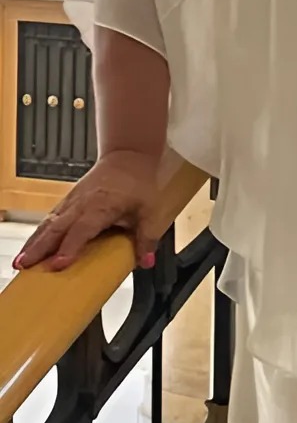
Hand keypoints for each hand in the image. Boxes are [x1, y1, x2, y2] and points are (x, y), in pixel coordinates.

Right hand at [13, 151, 161, 273]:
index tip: (58, 264)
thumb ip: (147, 237)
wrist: (129, 156)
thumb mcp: (150, 210)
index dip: (70, 247)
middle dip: (38, 248)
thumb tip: (145, 261)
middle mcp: (81, 203)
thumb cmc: (138, 182)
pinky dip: (39, 234)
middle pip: (55, 228)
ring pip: (48, 223)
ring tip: (20, 261)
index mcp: (101, 205)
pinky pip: (50, 219)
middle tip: (23, 266)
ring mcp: (72, 201)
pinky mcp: (68, 201)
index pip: (82, 229)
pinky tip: (32, 247)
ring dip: (33, 242)